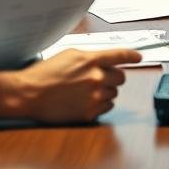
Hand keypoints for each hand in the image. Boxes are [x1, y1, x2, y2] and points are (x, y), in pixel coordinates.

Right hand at [0, 47, 141, 123]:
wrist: (29, 93)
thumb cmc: (45, 74)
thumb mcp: (69, 55)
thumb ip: (90, 57)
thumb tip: (104, 60)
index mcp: (91, 60)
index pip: (120, 55)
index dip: (132, 55)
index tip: (139, 57)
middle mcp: (96, 78)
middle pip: (121, 77)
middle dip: (113, 77)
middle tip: (100, 78)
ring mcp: (94, 96)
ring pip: (114, 93)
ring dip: (105, 91)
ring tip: (86, 91)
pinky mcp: (89, 113)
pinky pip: (106, 108)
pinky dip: (100, 105)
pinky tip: (85, 101)